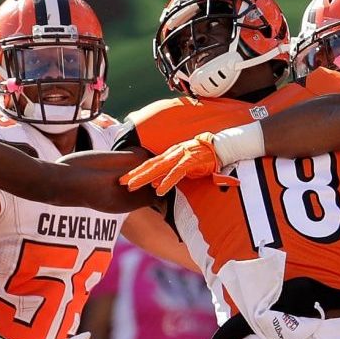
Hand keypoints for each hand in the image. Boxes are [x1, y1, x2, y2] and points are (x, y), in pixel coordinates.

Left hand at [120, 133, 237, 195]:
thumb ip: (169, 175)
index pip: (149, 164)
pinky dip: (167, 181)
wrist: (218, 148)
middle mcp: (172, 154)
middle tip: (121, 182)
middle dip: (135, 174)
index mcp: (169, 155)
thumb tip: (155, 185)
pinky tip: (159, 190)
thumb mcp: (182, 167)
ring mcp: (180, 156)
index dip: (135, 171)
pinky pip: (176, 172)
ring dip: (145, 177)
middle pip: (149, 165)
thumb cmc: (201, 159)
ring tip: (133, 186)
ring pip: (159, 168)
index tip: (123, 179)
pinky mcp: (190, 161)